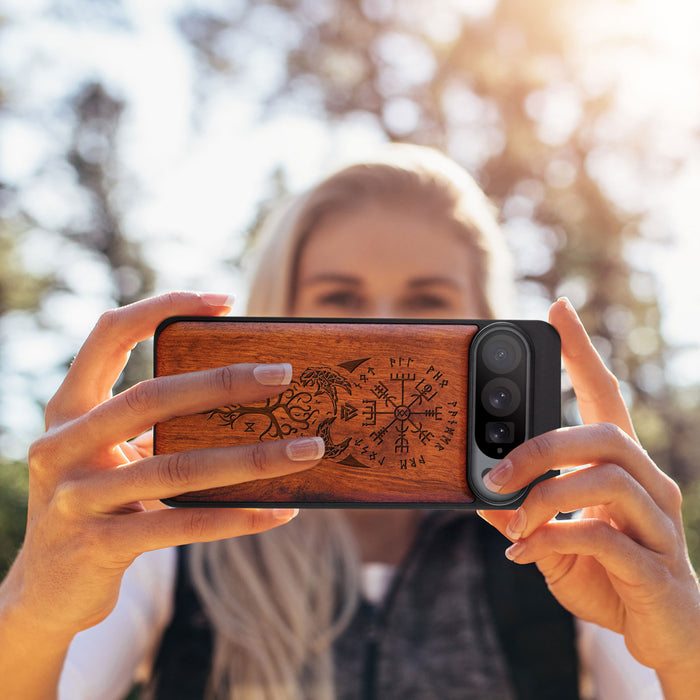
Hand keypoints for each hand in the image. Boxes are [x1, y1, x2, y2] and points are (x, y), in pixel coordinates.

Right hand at [3, 292, 324, 639]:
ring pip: (177, 467)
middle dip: (223, 383)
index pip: (109, 334)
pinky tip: (280, 511)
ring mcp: (76, 498)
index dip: (162, 307)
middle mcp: (62, 446)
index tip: (224, 301)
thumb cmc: (98, 504)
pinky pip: (183, 524)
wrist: (46, 590)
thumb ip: (155, 427)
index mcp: (68, 409)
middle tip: (283, 374)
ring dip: (253, 458)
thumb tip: (248, 399)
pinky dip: (237, 517)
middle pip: (151, 398)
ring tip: (307, 449)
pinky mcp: (99, 546)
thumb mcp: (112, 455)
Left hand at [478, 298, 699, 690]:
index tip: (558, 309)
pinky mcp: (656, 566)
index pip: (605, 395)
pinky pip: (604, 538)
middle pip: (604, 434)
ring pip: (606, 479)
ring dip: (544, 497)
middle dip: (541, 447)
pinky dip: (553, 540)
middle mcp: (649, 484)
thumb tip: (481, 496)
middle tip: (495, 472)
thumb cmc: (609, 576)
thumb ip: (523, 515)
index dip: (582, 352)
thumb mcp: (553, 540)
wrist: (663, 634)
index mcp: (622, 468)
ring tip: (511, 522)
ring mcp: (659, 523)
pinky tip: (523, 554)